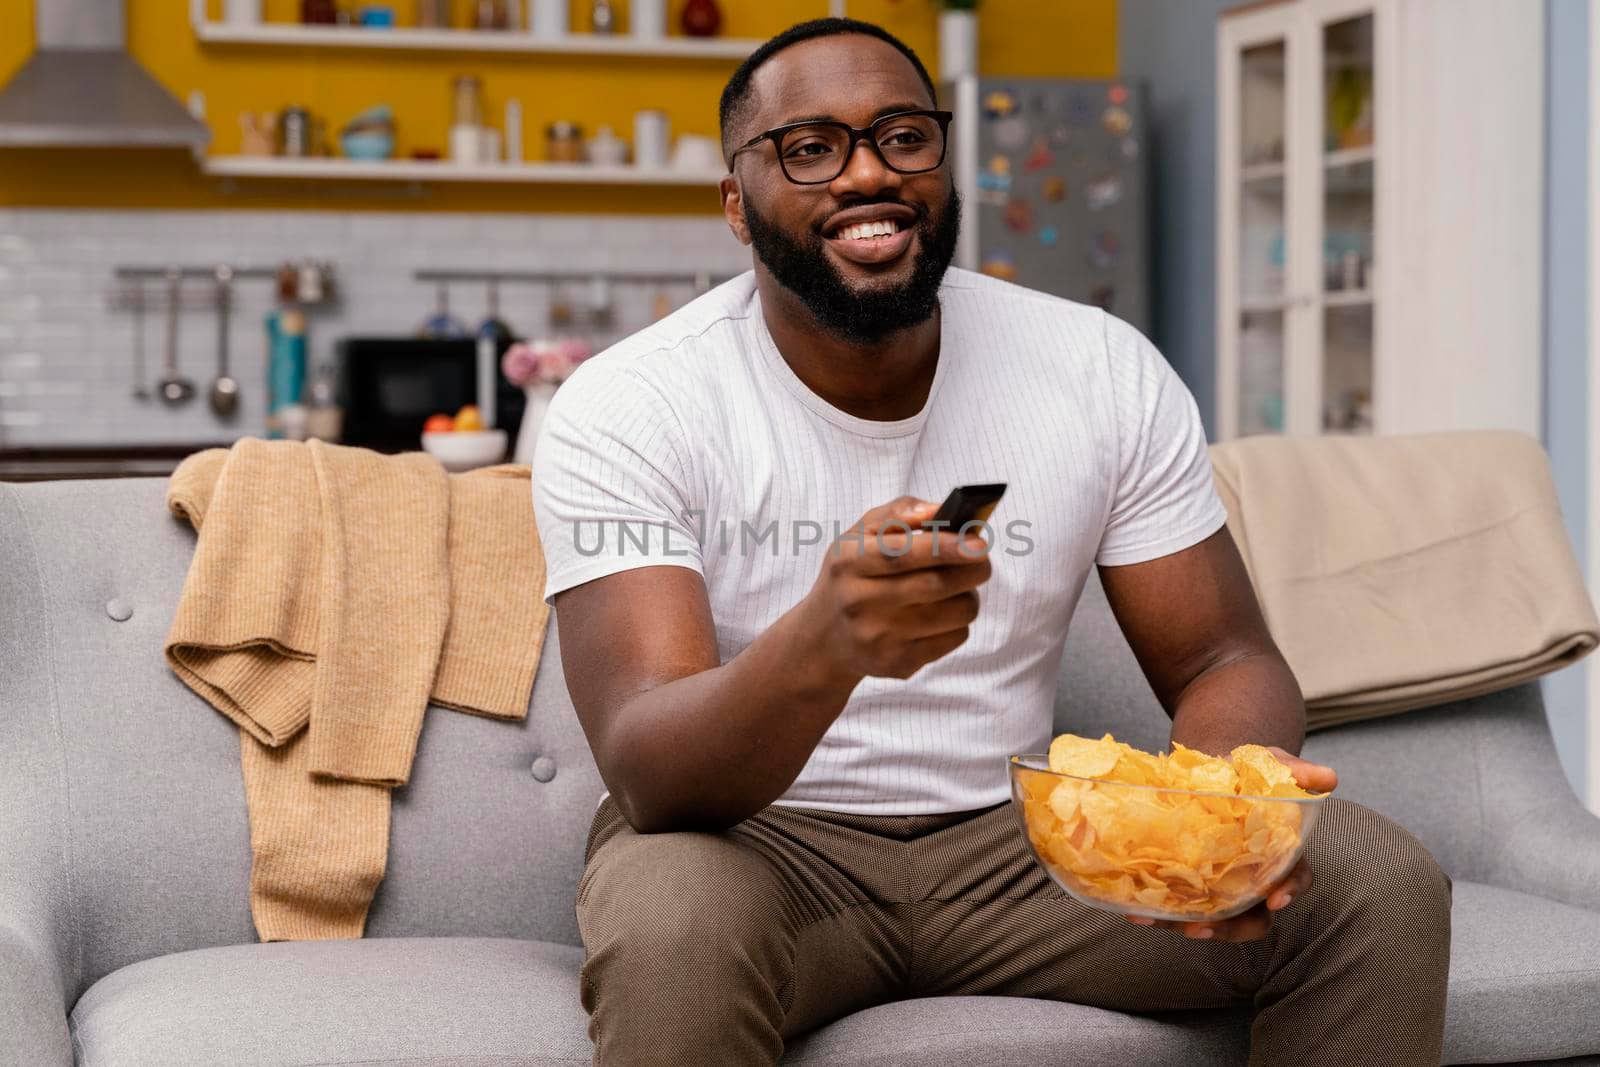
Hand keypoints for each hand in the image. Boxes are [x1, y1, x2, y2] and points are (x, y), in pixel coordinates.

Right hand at [800, 496, 992, 682]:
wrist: (824, 637)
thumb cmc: (851, 575)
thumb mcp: (858, 536)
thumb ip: (897, 515)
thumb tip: (937, 510)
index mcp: (849, 562)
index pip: (901, 554)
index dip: (944, 547)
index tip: (978, 543)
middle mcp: (859, 602)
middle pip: (935, 585)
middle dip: (972, 569)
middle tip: (981, 559)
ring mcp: (878, 638)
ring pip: (955, 613)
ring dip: (968, 595)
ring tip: (954, 587)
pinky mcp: (898, 664)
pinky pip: (955, 638)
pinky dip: (959, 621)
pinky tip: (940, 615)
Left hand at [1124, 745, 1337, 941]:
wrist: (1207, 770)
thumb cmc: (1247, 772)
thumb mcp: (1270, 764)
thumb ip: (1295, 771)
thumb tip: (1328, 776)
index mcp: (1280, 854)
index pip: (1296, 879)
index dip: (1290, 891)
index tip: (1277, 899)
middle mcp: (1254, 880)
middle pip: (1255, 918)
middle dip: (1233, 928)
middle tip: (1208, 928)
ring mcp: (1221, 887)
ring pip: (1215, 920)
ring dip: (1190, 926)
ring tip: (1164, 922)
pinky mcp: (1189, 886)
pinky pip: (1179, 908)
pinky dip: (1160, 914)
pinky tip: (1136, 913)